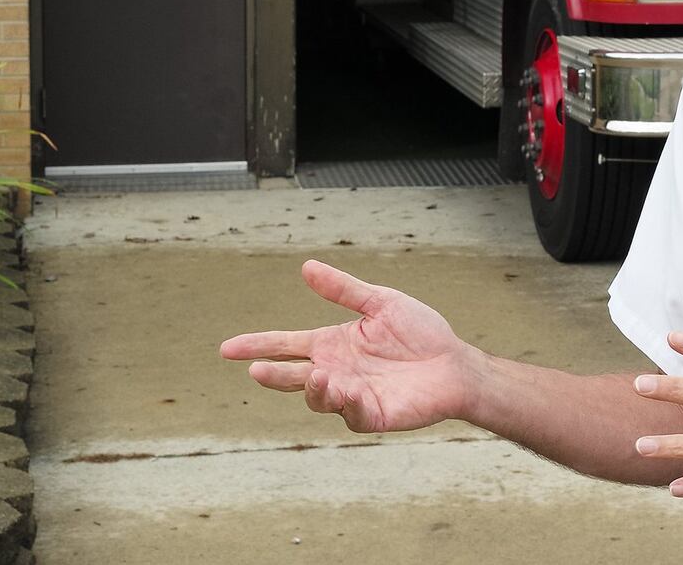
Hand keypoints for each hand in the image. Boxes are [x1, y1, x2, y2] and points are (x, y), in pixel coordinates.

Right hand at [219, 260, 476, 433]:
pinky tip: (346, 388)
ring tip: (316, 374)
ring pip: (317, 397)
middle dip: (272, 374)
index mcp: (333, 344)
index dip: (258, 346)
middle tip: (256, 370)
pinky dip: (343, 402)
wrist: (454, 363)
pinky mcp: (371, 414)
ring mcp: (351, 395)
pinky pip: (349, 413)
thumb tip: (306, 267)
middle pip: (293, 375)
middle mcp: (336, 371)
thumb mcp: (380, 302)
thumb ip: (343, 290)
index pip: (286, 346)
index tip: (228, 347)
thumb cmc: (421, 333)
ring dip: (312, 388)